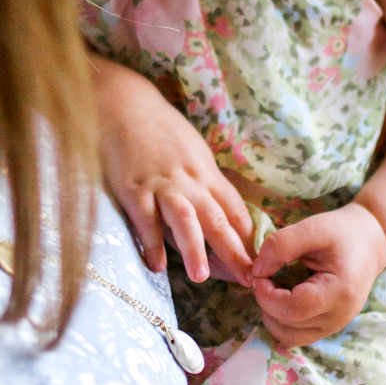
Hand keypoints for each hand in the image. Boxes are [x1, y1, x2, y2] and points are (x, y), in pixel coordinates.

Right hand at [91, 55, 254, 283]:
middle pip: (217, 218)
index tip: (260, 263)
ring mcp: (161, 184)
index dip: (248, 238)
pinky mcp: (133, 188)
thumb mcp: (193, 152)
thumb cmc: (161, 130)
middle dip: (234, 252)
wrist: (126, 105)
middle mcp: (189, 180)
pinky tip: (157, 265)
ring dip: (194, 248)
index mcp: (207, 173)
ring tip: (201, 277)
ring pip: (184, 218)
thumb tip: (219, 214)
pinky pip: (145, 218)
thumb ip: (204, 183)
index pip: (235, 209)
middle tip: (248, 280)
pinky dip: (151, 241)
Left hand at [250, 202, 385, 346]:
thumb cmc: (341, 233)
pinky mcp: (327, 328)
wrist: (369, 242)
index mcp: (340, 292)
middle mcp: (339, 317)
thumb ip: (281, 245)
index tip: (260, 275)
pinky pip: (295, 336)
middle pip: (287, 327)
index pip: (294, 309)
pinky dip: (281, 321)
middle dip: (266, 303)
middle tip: (264, 278)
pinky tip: (282, 298)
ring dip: (271, 316)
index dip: (267, 295)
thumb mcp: (312, 227)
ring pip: (288, 337)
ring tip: (273, 289)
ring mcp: (334, 326)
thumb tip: (256, 272)